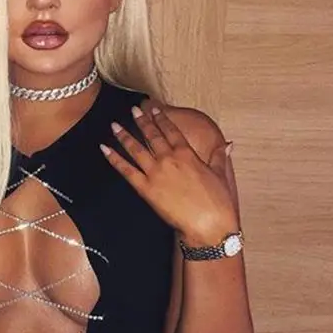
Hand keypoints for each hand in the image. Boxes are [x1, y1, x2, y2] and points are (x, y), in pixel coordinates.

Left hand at [100, 105, 237, 244]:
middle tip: (133, 110)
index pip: (171, 130)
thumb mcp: (220, 175)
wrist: (208, 224)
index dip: (161, 118)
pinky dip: (114, 159)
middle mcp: (169, 159)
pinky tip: (105, 149)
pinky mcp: (145, 189)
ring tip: (114, 125)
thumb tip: (228, 145)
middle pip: (152, 135)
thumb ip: (219, 157)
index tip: (154, 108)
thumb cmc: (217, 202)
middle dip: (142, 121)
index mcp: (187, 153)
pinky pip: (126, 170)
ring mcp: (155, 173)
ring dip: (124, 135)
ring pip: (136, 149)